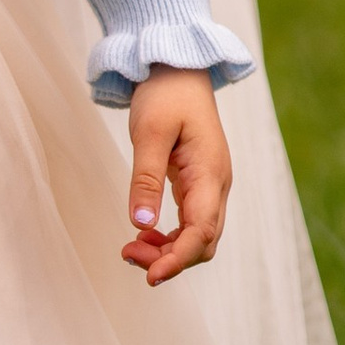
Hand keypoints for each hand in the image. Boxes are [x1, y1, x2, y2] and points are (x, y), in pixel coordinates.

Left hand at [121, 68, 230, 285]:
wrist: (179, 68)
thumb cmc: (166, 94)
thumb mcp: (149, 132)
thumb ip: (146, 179)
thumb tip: (140, 225)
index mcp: (210, 173)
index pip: (201, 232)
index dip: (178, 259)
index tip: (151, 276)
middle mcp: (216, 184)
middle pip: (203, 241)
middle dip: (169, 259)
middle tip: (128, 254)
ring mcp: (210, 184)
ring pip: (198, 236)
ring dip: (168, 250)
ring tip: (131, 248)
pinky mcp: (198, 182)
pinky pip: (190, 222)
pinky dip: (169, 236)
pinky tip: (144, 233)